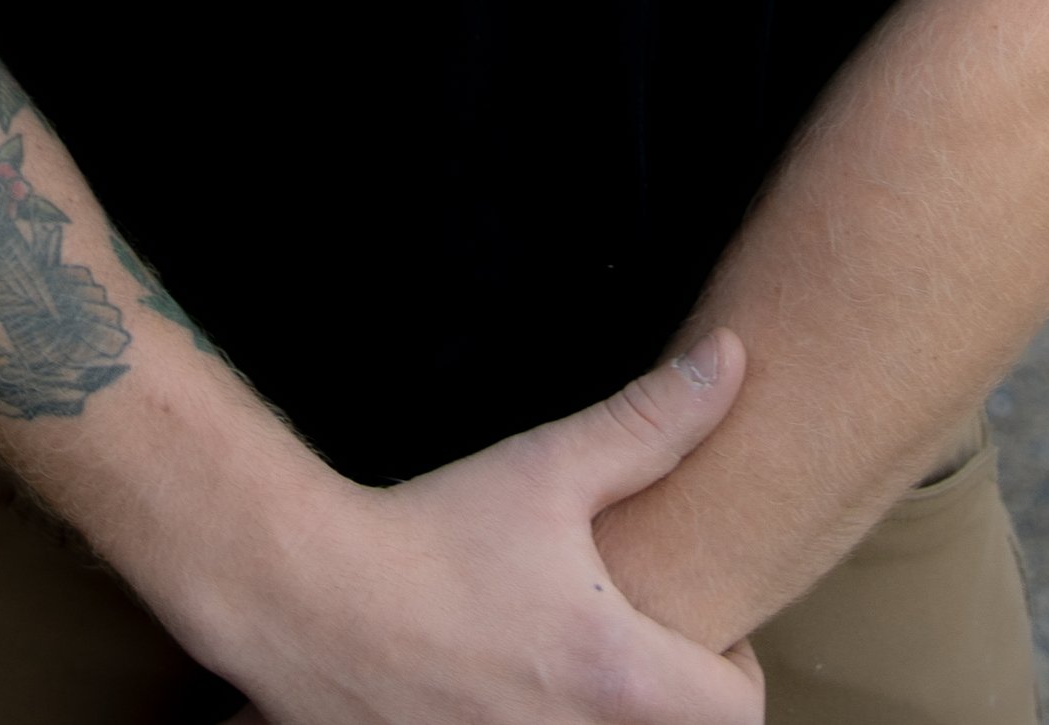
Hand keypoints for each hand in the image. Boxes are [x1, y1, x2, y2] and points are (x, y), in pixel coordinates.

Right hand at [199, 333, 762, 724]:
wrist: (309, 601)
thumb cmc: (432, 536)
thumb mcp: (547, 469)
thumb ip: (651, 422)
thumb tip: (734, 359)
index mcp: (617, 677)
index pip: (739, 712)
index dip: (733, 667)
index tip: (697, 629)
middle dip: (671, 700)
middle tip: (635, 650)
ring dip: (609, 718)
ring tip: (571, 671)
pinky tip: (512, 695)